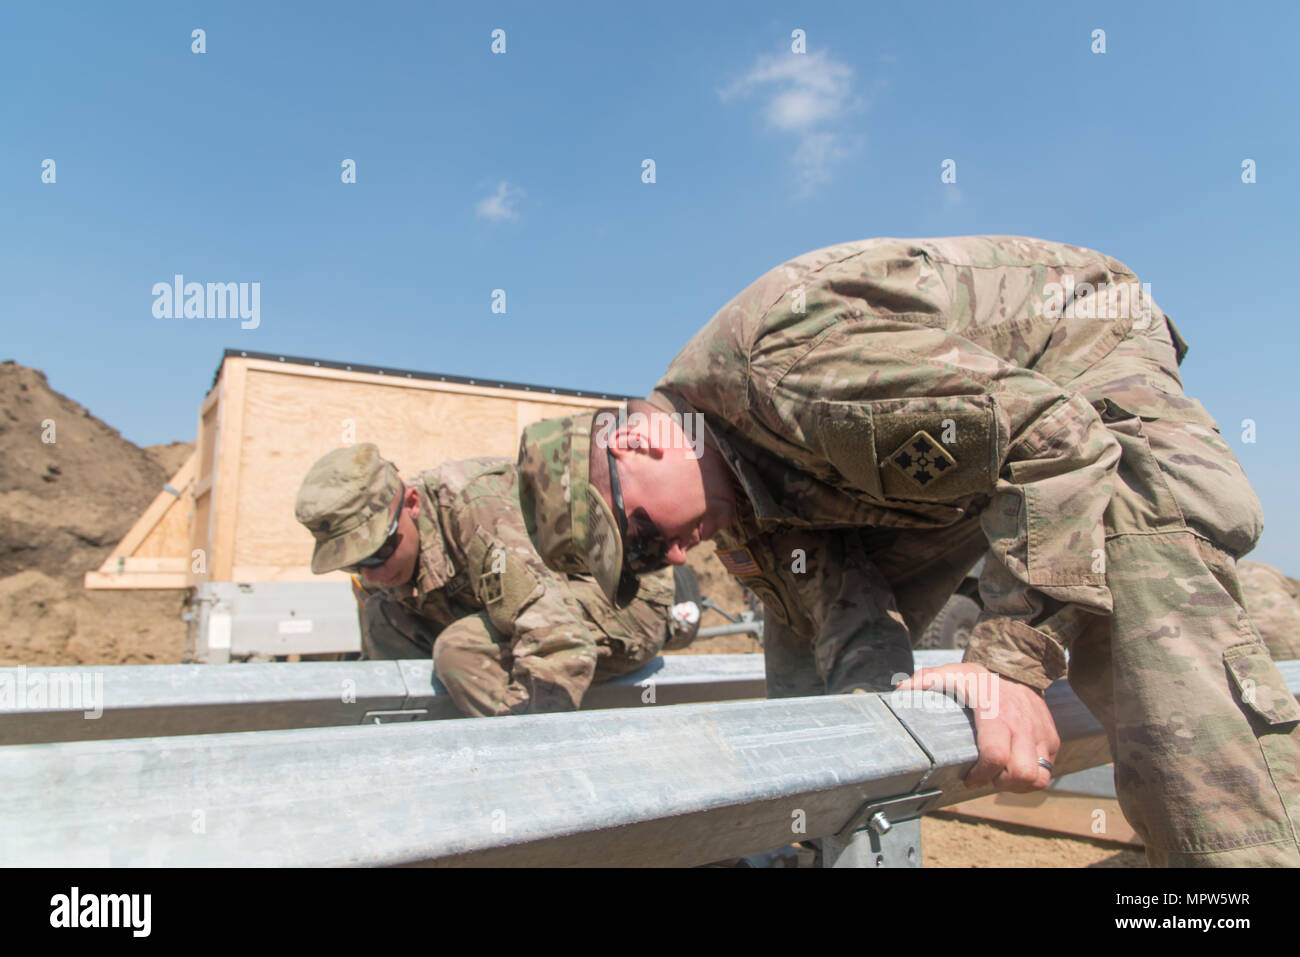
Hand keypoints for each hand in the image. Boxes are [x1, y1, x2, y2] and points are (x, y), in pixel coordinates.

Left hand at [895, 663, 1059, 792]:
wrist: (1019, 665)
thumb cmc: (981, 676)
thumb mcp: (952, 673)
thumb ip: (926, 680)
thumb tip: (901, 690)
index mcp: (996, 714)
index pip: (995, 756)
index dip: (981, 775)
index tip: (969, 779)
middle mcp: (1022, 726)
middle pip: (1023, 774)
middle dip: (1004, 785)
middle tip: (988, 778)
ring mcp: (1040, 733)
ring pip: (1040, 777)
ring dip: (1021, 784)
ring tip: (1003, 776)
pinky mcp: (1051, 738)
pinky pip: (1048, 768)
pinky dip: (1033, 774)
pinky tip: (1014, 766)